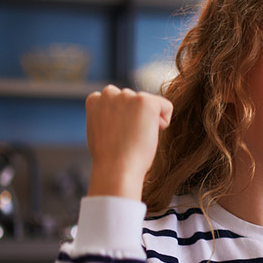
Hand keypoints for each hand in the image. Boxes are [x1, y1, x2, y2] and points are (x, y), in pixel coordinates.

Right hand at [85, 85, 172, 199]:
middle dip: (135, 118)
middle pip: (135, 101)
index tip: (117, 136)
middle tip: (127, 139)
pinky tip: (149, 135)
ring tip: (136, 138)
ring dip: (148, 121)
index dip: (123, 121)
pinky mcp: (144, 101)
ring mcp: (127, 95)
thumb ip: (108, 116)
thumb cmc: (110, 158)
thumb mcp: (101, 131)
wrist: (116, 170)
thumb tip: (122, 114)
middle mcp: (109, 93)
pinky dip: (164, 122)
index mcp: (95, 100)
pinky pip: (166, 107)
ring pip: (149, 105)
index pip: (119, 102)